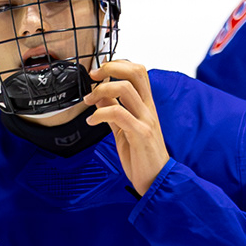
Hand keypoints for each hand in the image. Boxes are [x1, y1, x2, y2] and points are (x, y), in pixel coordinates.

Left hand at [88, 60, 169, 196]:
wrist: (157, 181)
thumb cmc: (143, 158)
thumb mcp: (124, 131)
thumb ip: (114, 113)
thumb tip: (100, 97)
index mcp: (146, 106)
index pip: (138, 72)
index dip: (118, 65)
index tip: (99, 72)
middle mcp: (148, 109)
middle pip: (135, 72)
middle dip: (111, 68)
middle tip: (93, 76)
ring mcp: (146, 120)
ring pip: (125, 89)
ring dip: (101, 90)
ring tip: (88, 101)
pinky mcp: (141, 134)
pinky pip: (119, 114)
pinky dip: (100, 114)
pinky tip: (92, 121)